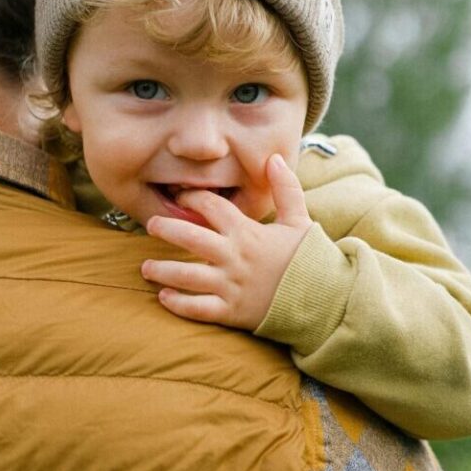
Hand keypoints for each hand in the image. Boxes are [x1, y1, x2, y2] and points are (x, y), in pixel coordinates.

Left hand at [141, 154, 312, 329]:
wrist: (324, 300)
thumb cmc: (309, 259)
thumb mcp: (300, 221)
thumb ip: (286, 189)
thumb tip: (274, 158)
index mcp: (248, 232)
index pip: (213, 207)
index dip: (194, 197)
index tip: (181, 195)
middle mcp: (234, 257)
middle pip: (190, 237)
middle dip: (167, 229)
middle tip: (151, 225)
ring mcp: (231, 285)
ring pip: (187, 276)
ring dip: (163, 271)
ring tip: (146, 267)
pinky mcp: (231, 311)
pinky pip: (198, 308)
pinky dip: (178, 304)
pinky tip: (164, 298)